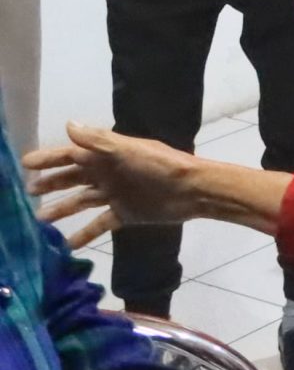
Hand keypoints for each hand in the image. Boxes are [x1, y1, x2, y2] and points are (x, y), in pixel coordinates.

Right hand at [23, 123, 203, 249]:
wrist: (193, 190)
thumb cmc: (160, 166)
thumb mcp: (128, 150)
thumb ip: (98, 140)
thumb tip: (68, 124)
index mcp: (108, 155)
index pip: (71, 155)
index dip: (49, 158)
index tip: (24, 164)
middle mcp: (109, 173)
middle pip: (73, 178)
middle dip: (51, 183)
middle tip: (27, 192)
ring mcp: (116, 194)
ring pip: (82, 201)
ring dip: (62, 210)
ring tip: (39, 220)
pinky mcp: (125, 214)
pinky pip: (99, 224)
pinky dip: (84, 234)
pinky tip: (68, 245)